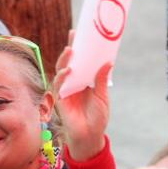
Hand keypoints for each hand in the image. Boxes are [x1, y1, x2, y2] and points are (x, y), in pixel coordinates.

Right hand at [51, 32, 110, 162]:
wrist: (90, 135)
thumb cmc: (97, 117)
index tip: (80, 33)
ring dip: (65, 60)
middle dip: (71, 48)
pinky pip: (58, 85)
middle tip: (74, 36)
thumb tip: (108, 62)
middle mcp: (73, 83)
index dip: (79, 48)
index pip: (80, 61)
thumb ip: (101, 80)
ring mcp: (66, 90)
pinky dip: (62, 77)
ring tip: (71, 50)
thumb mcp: (102, 96)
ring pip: (62, 70)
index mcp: (84, 80)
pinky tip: (67, 71)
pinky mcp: (60, 99)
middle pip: (69, 62)